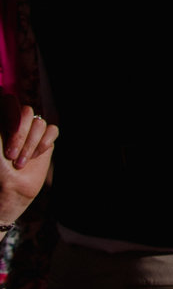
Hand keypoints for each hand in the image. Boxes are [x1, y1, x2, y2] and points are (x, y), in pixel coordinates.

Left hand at [0, 104, 57, 226]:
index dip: (11, 113)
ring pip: (40, 123)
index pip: (9, 101)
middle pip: (27, 112)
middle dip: (20, 135)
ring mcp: (31, 133)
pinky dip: (44, 144)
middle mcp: (16, 124)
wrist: (8, 190)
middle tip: (10, 155)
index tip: (6, 131)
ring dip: (30, 145)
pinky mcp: (45, 142)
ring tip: (20, 162)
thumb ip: (3, 122)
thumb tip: (6, 98)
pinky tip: (35, 156)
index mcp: (1, 122)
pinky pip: (53, 130)